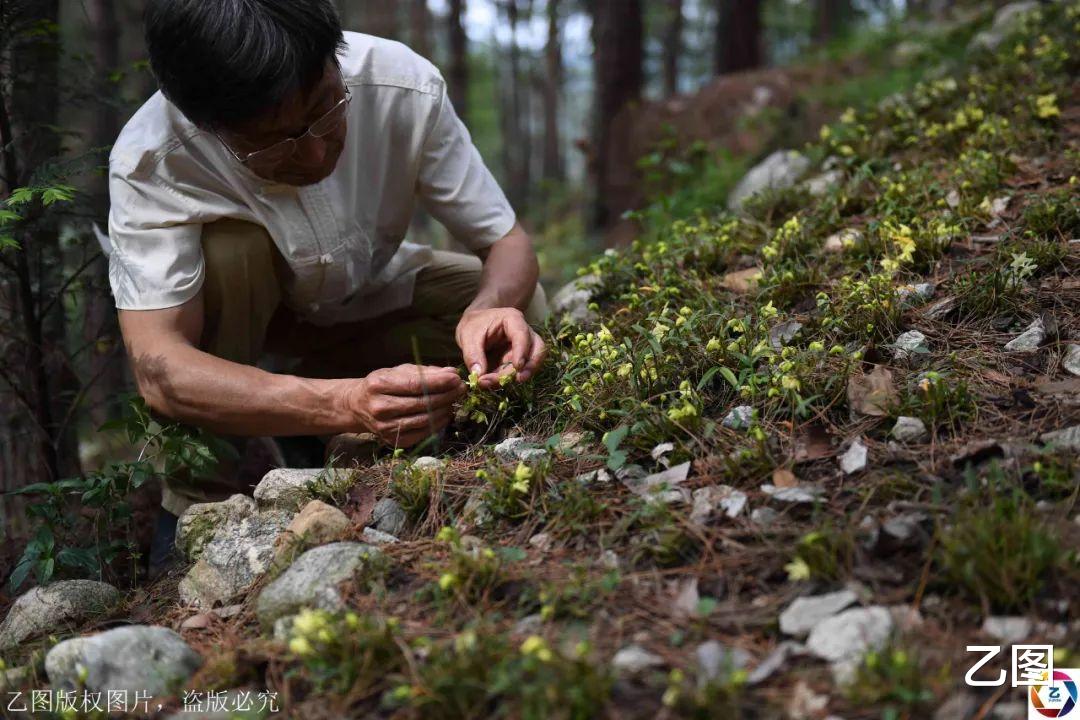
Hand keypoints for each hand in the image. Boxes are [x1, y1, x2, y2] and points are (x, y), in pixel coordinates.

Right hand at [344, 364, 464, 447]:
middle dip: (446, 395)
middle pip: (421, 403)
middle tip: (461, 389)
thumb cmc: (383, 384)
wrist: (358, 406)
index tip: (456, 378)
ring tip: (454, 400)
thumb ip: (425, 371)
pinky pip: (422, 433)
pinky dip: (438, 423)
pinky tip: (445, 413)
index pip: (414, 385)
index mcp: (378, 385)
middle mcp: (379, 407)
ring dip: (445, 409)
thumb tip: (452, 373)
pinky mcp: (392, 440)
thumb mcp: (398, 371)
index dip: (438, 382)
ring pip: (424, 420)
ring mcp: (385, 427)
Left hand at [456, 307, 546, 389]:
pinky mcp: (518, 360)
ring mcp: (524, 347)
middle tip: (518, 379)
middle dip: (530, 366)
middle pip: (538, 349)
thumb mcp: (467, 335)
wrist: (473, 326)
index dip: (522, 351)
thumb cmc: (473, 325)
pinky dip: (508, 379)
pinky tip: (493, 383)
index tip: (517, 366)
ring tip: (498, 384)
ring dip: (517, 376)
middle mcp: (524, 333)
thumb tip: (479, 375)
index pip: (523, 335)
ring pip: (531, 362)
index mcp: (513, 320)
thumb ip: (472, 354)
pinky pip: (519, 371)